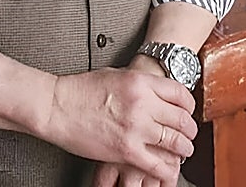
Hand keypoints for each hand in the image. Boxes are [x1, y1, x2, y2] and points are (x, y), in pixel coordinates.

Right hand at [39, 67, 195, 181]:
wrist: (55, 106)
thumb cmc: (79, 89)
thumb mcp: (116, 75)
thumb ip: (140, 84)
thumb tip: (157, 92)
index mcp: (140, 82)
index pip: (181, 95)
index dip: (189, 106)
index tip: (187, 113)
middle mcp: (142, 104)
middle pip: (182, 120)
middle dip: (189, 130)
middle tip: (189, 134)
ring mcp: (135, 128)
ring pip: (176, 143)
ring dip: (183, 149)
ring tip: (182, 151)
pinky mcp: (126, 150)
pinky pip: (158, 165)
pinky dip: (167, 170)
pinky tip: (168, 168)